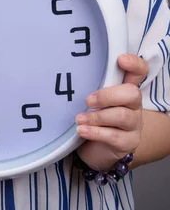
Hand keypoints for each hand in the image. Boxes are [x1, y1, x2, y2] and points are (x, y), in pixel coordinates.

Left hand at [75, 54, 147, 170]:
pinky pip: (114, 136)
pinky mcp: (128, 143)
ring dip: (96, 117)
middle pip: (132, 93)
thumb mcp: (93, 98)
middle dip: (107, 96)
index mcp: (125, 88)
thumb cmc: (93, 116)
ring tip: (78, 119)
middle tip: (87, 100)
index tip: (120, 60)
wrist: (96, 149)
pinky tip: (81, 130)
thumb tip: (70, 70)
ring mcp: (134, 125)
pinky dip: (95, 132)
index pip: (139, 71)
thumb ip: (90, 84)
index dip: (134, 64)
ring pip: (122, 116)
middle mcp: (134, 105)